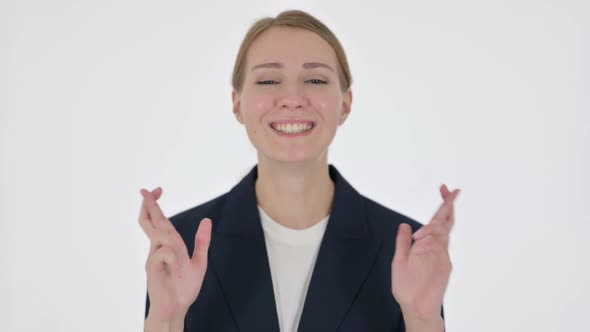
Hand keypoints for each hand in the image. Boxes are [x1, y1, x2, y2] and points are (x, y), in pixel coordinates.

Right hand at [139, 187, 211, 323]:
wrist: (177, 308)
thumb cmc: (183, 288)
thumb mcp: (199, 261)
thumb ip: (201, 242)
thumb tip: (206, 221)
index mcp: (167, 246)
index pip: (159, 222)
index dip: (155, 206)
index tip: (156, 190)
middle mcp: (157, 249)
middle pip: (150, 222)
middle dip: (149, 205)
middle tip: (146, 190)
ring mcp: (153, 258)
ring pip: (160, 234)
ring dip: (169, 234)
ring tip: (178, 255)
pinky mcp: (152, 268)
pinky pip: (163, 252)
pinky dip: (172, 256)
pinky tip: (176, 266)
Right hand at [391, 184, 459, 321]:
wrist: (422, 310)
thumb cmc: (408, 288)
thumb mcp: (399, 262)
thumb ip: (403, 242)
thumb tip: (406, 226)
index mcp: (429, 246)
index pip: (439, 220)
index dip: (446, 204)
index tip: (451, 191)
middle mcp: (441, 250)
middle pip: (447, 223)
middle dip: (449, 206)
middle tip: (450, 191)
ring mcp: (445, 258)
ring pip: (446, 234)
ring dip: (444, 219)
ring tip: (443, 207)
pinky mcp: (445, 266)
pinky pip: (444, 245)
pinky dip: (440, 234)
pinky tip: (434, 234)